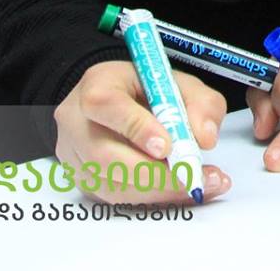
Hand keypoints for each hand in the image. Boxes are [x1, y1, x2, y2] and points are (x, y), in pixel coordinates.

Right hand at [51, 60, 229, 202]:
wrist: (119, 101)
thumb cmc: (146, 90)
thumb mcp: (180, 82)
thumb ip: (199, 102)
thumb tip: (204, 138)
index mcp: (97, 84)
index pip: (107, 105)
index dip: (138, 129)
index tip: (167, 147)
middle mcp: (76, 121)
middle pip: (105, 155)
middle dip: (155, 173)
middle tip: (195, 177)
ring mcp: (75, 154)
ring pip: (111, 184)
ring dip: (159, 191)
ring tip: (200, 184)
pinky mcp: (84, 180)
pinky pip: (116, 197)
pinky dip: (153, 198)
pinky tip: (182, 191)